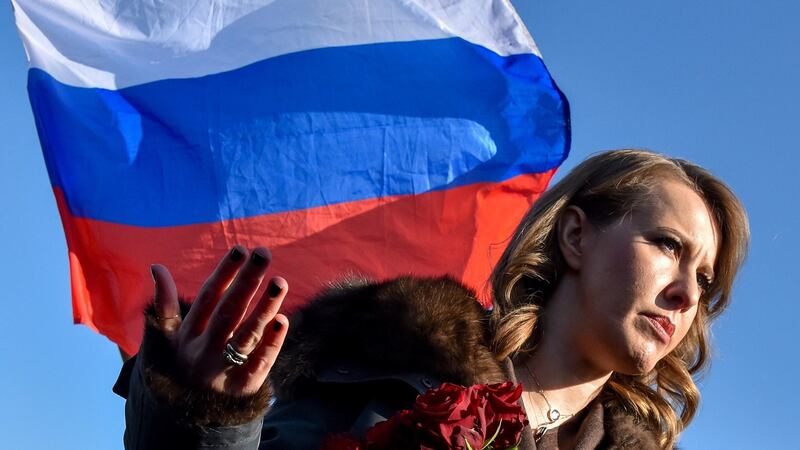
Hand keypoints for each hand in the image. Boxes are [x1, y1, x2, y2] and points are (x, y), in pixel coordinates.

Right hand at [150, 246, 288, 395]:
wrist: (186, 418)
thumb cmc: (182, 367)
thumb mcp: (169, 338)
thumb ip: (165, 303)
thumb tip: (156, 266)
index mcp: (189, 334)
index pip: (209, 298)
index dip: (225, 273)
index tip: (241, 250)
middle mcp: (205, 349)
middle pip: (228, 311)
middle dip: (246, 281)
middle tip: (264, 253)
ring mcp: (223, 369)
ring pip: (246, 335)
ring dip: (264, 308)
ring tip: (280, 282)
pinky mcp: (243, 387)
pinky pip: (259, 363)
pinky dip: (271, 343)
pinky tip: (283, 320)